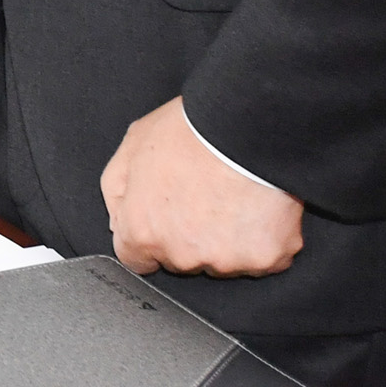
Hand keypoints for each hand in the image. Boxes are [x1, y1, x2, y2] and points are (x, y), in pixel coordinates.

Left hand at [101, 98, 305, 278]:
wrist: (247, 125)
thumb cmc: (190, 130)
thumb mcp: (131, 147)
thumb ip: (117, 192)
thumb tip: (119, 223)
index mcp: (144, 231)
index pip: (137, 258)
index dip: (150, 235)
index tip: (167, 216)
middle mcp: (183, 255)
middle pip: (182, 259)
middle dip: (190, 235)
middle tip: (204, 194)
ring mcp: (228, 261)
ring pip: (224, 260)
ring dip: (228, 238)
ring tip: (234, 195)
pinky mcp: (269, 258)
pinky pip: (266, 257)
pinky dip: (265, 239)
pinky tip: (261, 207)